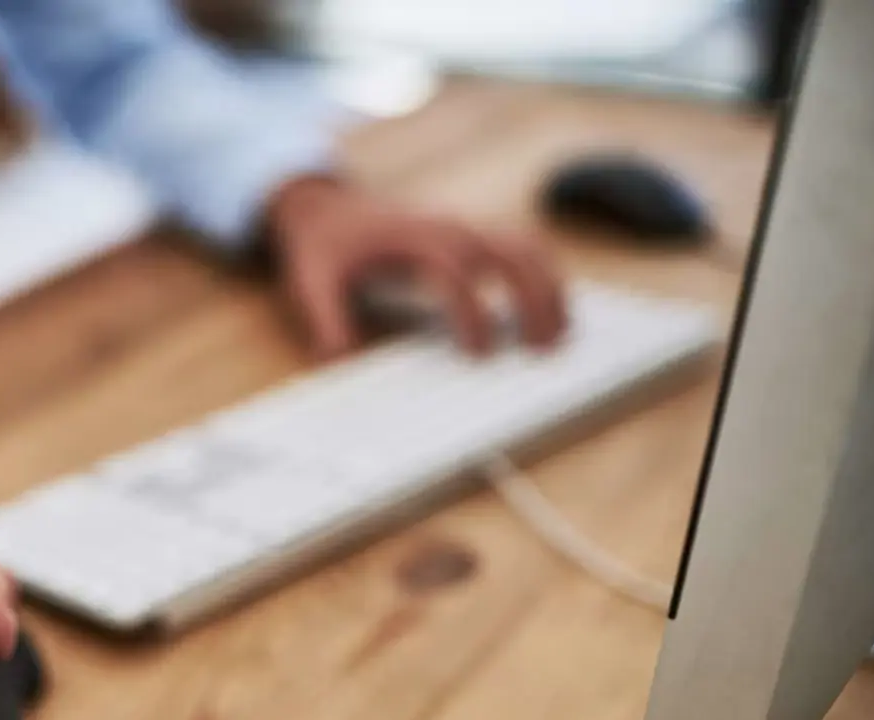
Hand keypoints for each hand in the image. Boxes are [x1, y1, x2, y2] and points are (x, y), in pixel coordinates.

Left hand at [266, 175, 568, 356]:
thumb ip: (326, 321)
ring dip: (549, 285)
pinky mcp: (473, 233)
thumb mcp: (311, 282)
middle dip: (533, 297)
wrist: (327, 207)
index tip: (481, 353)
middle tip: (543, 348)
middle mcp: (448, 228)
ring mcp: (466, 227)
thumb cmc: (324, 247)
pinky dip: (545, 273)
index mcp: (413, 240)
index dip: (472, 313)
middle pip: (509, 253)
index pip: (455, 273)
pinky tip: (553, 308)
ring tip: (562, 333)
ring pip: (526, 247)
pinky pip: (522, 247)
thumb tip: (341, 359)